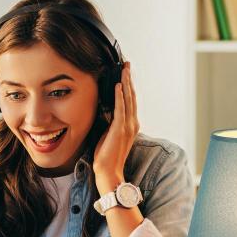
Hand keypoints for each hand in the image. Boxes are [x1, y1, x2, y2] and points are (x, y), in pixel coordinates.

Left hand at [93, 61, 139, 189]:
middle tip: (127, 64)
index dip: (128, 86)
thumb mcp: (108, 135)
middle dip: (129, 79)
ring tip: (124, 69)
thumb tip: (104, 110)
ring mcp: (128, 127)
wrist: (109, 172)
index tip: (125, 73)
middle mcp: (132, 124)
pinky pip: (121, 109)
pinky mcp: (120, 130)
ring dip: (126, 83)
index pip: (130, 102)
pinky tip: (119, 85)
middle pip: (132, 97)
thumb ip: (110, 122)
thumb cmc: (106, 156)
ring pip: (129, 100)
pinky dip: (120, 96)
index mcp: (130, 126)